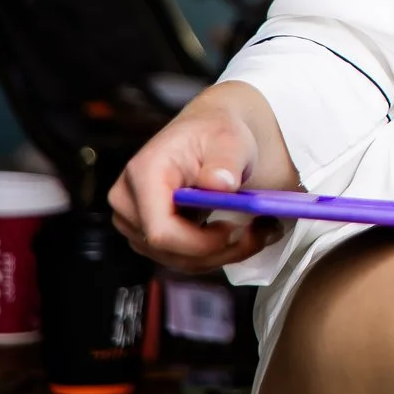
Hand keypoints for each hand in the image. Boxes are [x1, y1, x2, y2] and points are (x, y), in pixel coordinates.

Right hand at [109, 83, 284, 271]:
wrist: (207, 134)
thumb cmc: (215, 133)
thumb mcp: (229, 138)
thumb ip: (225, 161)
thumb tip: (219, 185)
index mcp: (143, 174)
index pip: (161, 230)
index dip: (200, 242)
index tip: (238, 229)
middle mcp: (128, 202)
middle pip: (169, 250)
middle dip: (221, 250)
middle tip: (264, 232)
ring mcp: (134, 222)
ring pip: (178, 260)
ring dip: (223, 253)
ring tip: (261, 231)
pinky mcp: (147, 235)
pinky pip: (181, 258)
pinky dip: (214, 252)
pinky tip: (241, 234)